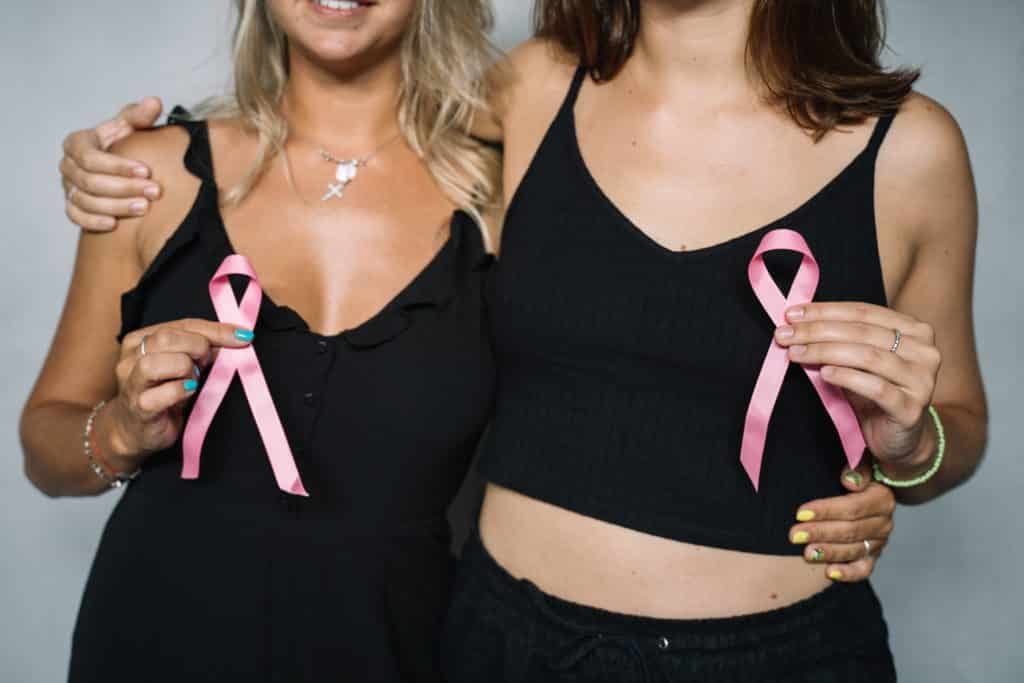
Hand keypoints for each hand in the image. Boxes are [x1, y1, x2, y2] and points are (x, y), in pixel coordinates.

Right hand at [60, 97, 163, 231]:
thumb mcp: (129, 127)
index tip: (146, 170)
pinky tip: (114, 224)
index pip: (91, 157)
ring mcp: (68, 187)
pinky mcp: (72, 206)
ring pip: (86, 201)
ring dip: (116, 206)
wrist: (116, 167)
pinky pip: (76, 216)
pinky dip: (93, 221)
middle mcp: (68, 166)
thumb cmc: (122, 143)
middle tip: (154, 192)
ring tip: (144, 208)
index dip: (118, 166)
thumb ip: (139, 116)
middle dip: (124, 187)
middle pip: (90, 181)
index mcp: (77, 143)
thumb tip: (154, 102)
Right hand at [100, 319, 254, 470]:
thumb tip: (238, 338)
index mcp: (141, 339)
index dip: (217, 330)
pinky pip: (164, 392)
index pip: (183, 324)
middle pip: (166, 337)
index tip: (245, 336)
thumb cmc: (164, 393)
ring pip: (157, 362)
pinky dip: (182, 390)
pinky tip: (189, 392)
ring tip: (192, 382)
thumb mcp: (184, 365)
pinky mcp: (139, 407)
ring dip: (185, 370)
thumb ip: (205, 349)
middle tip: (205, 366)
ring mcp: (131, 383)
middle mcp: (131, 357)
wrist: (138, 431)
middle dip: (197, 348)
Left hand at [775, 302, 941, 472]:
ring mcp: (922, 380)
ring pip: (868, 356)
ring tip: (795, 353)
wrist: (899, 439)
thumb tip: (795, 324)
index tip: (791, 314)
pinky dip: (847, 377)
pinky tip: (824, 374)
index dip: (824, 311)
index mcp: (913, 330)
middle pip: (862, 332)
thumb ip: (838, 339)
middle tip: (785, 334)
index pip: (863, 311)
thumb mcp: (857, 361)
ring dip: (825, 352)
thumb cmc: (874, 392)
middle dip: (817, 331)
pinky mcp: (911, 409)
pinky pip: (876, 388)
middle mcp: (924, 351)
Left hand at [789, 461, 895, 581]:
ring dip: (829, 553)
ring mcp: (879, 542)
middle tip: (794, 535)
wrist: (863, 492)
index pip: (853, 507)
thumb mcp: (858, 464)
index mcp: (882, 499)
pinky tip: (829, 572)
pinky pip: (863, 570)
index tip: (799, 512)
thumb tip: (850, 481)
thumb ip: (857, 468)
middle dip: (820, 533)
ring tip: (806, 553)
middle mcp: (884, 523)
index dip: (826, 510)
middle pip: (851, 531)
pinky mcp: (872, 557)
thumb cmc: (852, 476)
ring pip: (854, 551)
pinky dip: (848, 573)